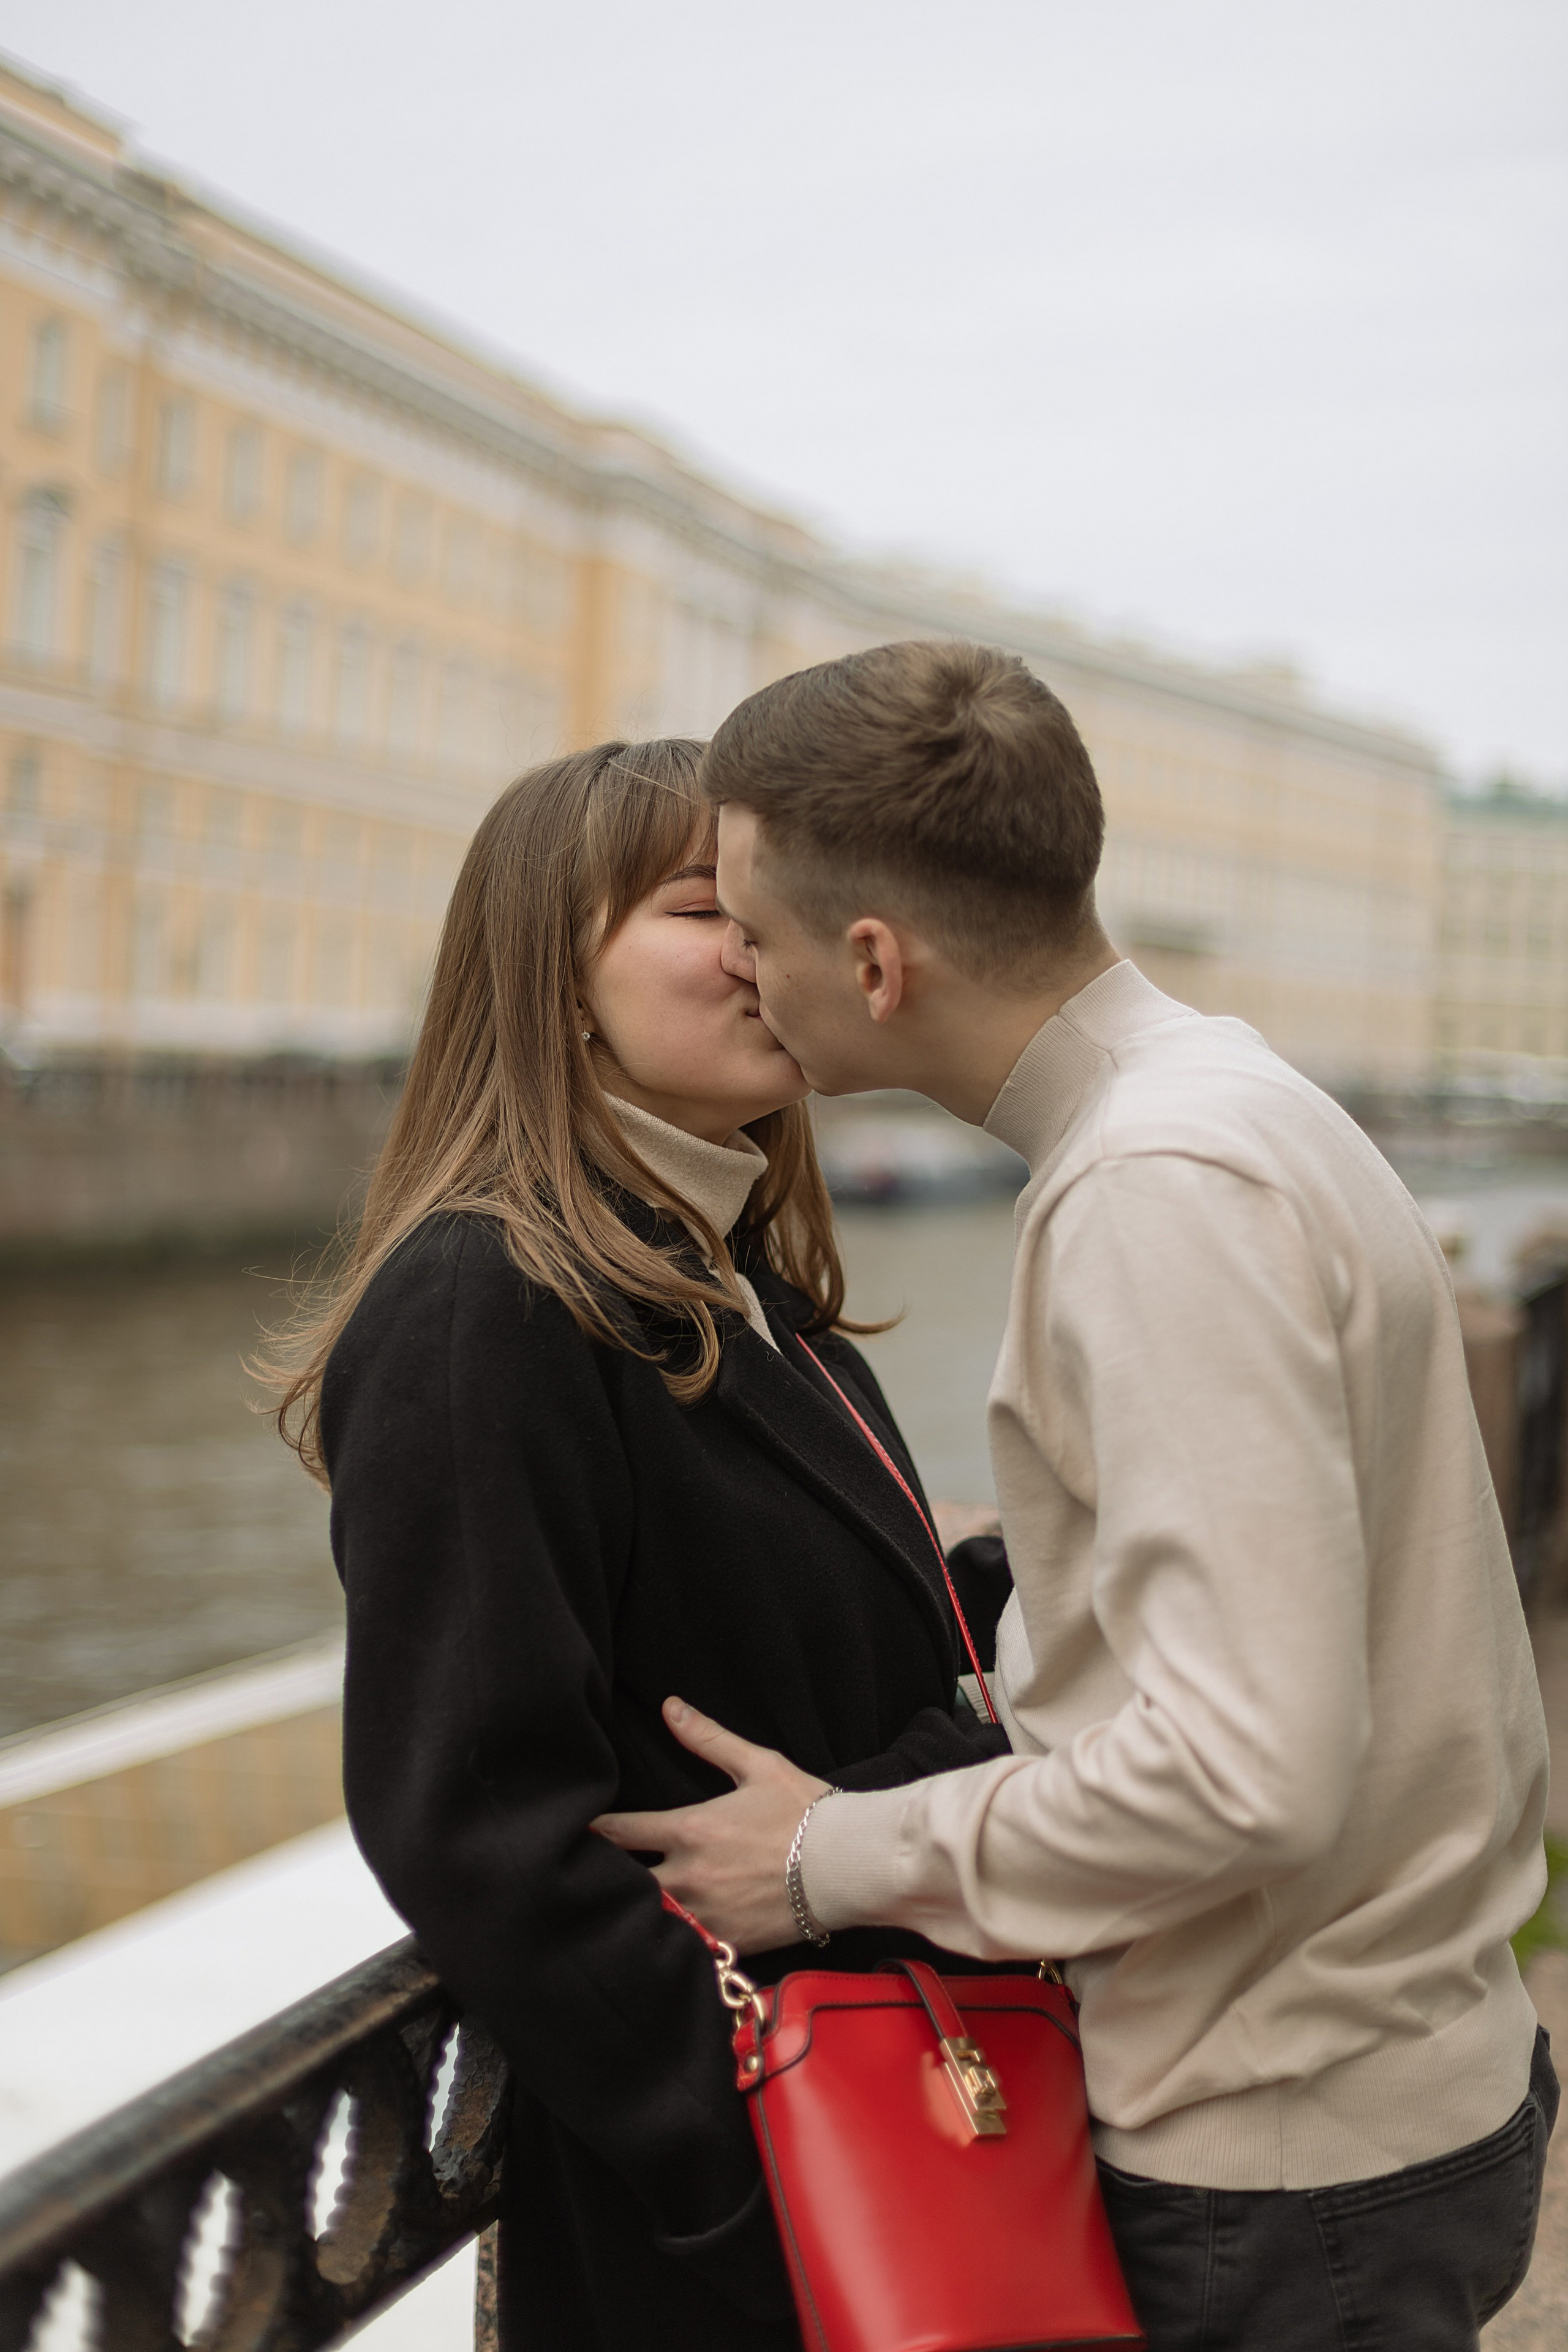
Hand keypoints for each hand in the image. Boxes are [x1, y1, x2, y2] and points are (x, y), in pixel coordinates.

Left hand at [593, 1698, 828, 1953]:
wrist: (852, 1865)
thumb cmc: (808, 1811)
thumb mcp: (759, 1765)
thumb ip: (708, 1739)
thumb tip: (669, 1707)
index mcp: (691, 1830)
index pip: (621, 1832)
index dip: (593, 1830)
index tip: (574, 1829)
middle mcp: (690, 1876)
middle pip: (624, 1882)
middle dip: (603, 1878)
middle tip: (583, 1877)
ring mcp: (707, 1915)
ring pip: (650, 1918)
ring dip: (632, 1910)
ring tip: (612, 1910)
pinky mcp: (728, 1944)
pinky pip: (684, 1947)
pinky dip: (669, 1940)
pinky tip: (658, 1940)